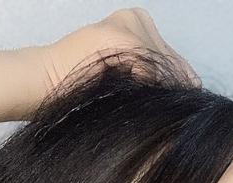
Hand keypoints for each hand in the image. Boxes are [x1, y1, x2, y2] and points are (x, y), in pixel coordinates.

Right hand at [21, 7, 201, 110]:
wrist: (44, 83)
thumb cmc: (80, 90)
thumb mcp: (121, 80)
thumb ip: (149, 78)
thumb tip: (187, 93)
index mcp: (135, 23)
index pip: (171, 57)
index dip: (181, 83)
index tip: (189, 105)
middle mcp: (135, 17)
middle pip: (171, 60)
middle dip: (175, 88)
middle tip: (182, 112)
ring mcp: (128, 24)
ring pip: (162, 64)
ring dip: (163, 91)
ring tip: (165, 114)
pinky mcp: (121, 35)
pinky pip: (149, 66)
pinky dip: (150, 88)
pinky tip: (150, 106)